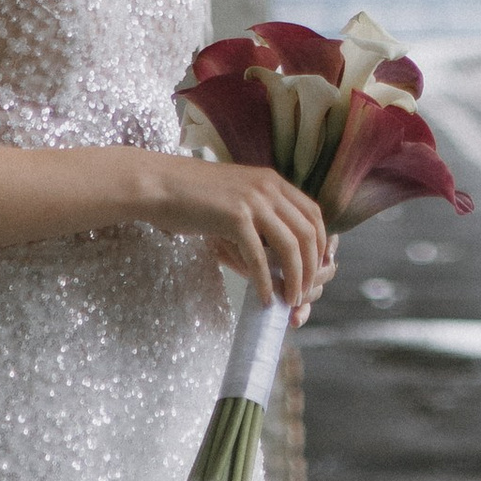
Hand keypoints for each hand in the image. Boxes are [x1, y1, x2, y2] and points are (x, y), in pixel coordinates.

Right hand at [174, 160, 335, 320]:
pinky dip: (264, 282)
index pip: (313, 213)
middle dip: (311, 267)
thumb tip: (276, 256)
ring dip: (295, 278)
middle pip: (308, 232)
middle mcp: (268, 187)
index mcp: (272, 181)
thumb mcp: (235, 196)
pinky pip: (259, 258)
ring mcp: (253, 201)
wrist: (160, 183)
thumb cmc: (192, 194)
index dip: (320, 244)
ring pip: (290, 246)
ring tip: (290, 300)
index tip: (316, 269)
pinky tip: (263, 299)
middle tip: (304, 293)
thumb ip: (260, 217)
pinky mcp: (235, 218)